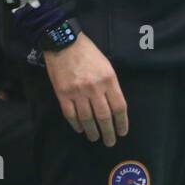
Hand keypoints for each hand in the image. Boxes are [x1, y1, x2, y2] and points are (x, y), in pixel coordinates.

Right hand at [45, 32, 128, 146]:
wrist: (64, 42)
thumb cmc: (88, 53)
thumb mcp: (106, 66)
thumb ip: (111, 85)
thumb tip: (114, 107)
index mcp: (108, 80)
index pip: (119, 107)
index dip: (122, 122)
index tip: (122, 132)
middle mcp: (94, 88)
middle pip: (104, 117)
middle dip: (108, 132)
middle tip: (110, 142)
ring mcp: (77, 92)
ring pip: (87, 119)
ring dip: (92, 131)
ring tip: (95, 137)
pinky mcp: (63, 94)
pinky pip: (70, 115)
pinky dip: (76, 125)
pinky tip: (80, 129)